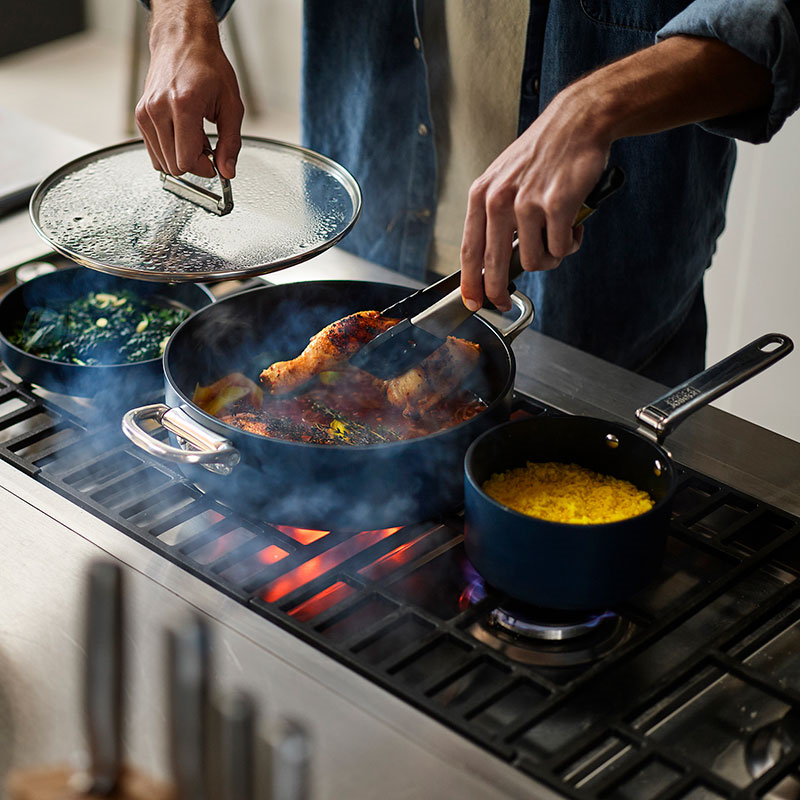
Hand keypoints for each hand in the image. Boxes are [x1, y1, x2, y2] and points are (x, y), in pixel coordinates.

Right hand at [135, 0, 243, 179]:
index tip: (214, 163)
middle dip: (194, 163)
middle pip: (174, 165)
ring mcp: (146, 112)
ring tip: (196, 137)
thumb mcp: (231, 105)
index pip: (186, 160)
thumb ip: (231, 143)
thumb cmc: (208, 66)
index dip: (204, 168)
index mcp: (183, 105)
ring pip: (162, 162)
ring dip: (181, 157)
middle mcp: (158, 109)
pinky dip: (170, 150)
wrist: (183, 41)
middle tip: (208, 146)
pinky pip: (154, 151)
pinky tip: (183, 134)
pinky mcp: (140, 115)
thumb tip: (227, 171)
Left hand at [460, 86, 609, 311]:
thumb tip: (490, 262)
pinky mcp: (557, 205)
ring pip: (533, 261)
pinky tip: (573, 228)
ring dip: (549, 259)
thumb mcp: (503, 180)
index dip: (469, 282)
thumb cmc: (542, 155)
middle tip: (504, 303)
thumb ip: (493, 216)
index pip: (469, 250)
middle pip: (493, 266)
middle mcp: (499, 200)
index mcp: (481, 195)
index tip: (471, 302)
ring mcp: (527, 203)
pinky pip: (560, 248)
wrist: (577, 123)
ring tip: (558, 239)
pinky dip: (569, 245)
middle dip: (497, 292)